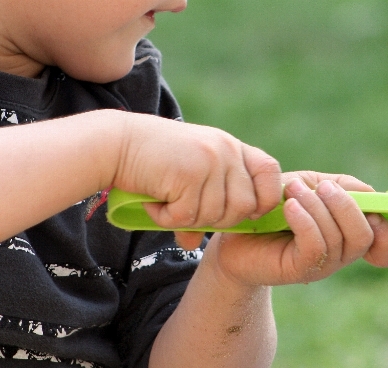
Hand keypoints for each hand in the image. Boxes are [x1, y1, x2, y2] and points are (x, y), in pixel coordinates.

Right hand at [111, 113, 281, 237]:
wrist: (116, 144)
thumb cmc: (150, 161)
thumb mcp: (186, 176)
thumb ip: (199, 204)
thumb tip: (193, 244)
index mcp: (231, 146)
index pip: (270, 173)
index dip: (264, 199)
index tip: (244, 212)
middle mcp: (225, 150)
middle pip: (244, 206)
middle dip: (218, 220)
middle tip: (187, 212)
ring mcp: (209, 160)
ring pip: (215, 215)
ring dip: (188, 220)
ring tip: (166, 204)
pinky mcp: (188, 174)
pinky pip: (188, 216)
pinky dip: (168, 219)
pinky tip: (154, 204)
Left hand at [204, 171, 387, 286]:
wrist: (234, 230)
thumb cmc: (274, 205)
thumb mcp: (310, 184)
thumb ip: (343, 185)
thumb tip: (371, 194)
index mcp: (348, 233)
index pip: (386, 242)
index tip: (368, 207)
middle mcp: (341, 253)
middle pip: (365, 234)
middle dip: (344, 205)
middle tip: (317, 187)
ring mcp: (322, 265)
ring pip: (339, 238)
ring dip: (316, 206)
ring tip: (291, 191)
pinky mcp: (299, 270)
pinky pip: (316, 247)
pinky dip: (305, 221)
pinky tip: (288, 207)